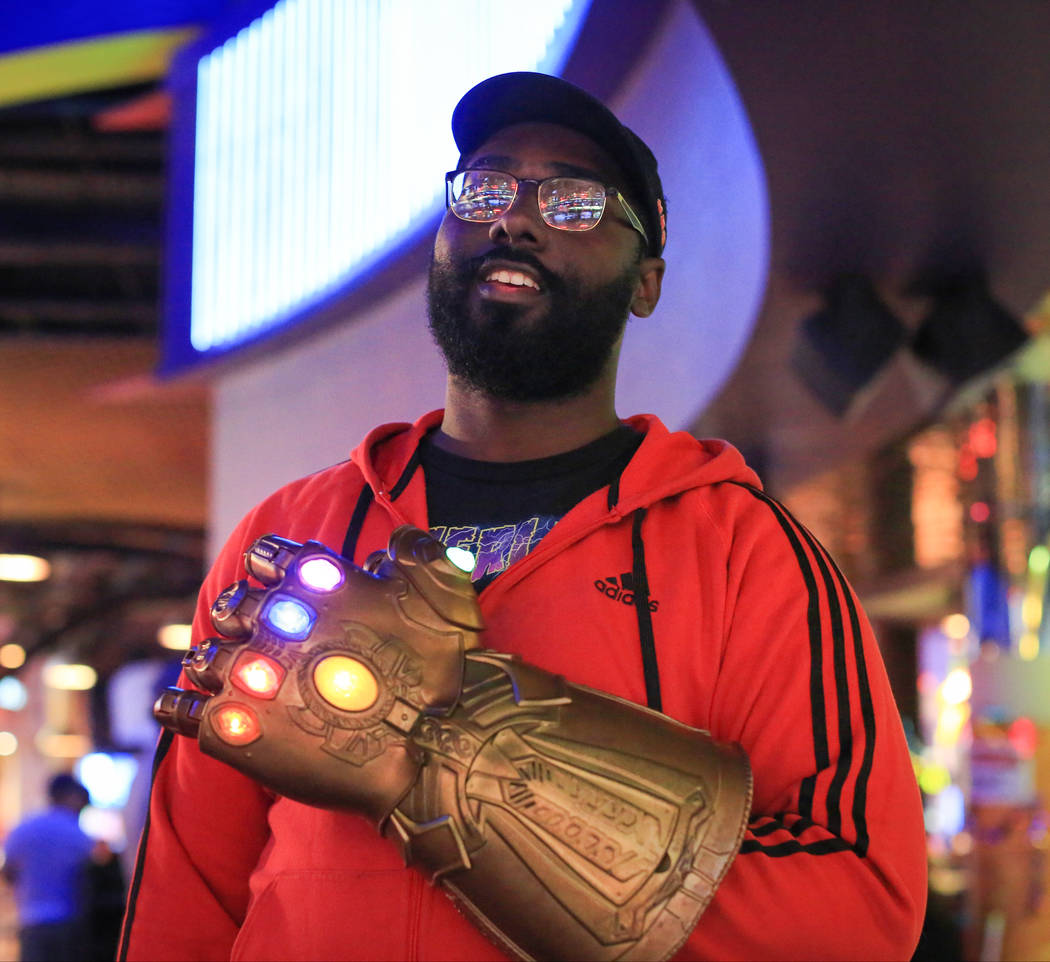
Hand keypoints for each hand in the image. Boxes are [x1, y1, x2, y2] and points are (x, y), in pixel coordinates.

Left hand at [154, 527, 483, 823]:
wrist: (429, 750)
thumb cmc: (438, 671)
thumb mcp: (444, 590)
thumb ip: (416, 553)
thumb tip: (394, 542)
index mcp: (314, 583)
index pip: (267, 557)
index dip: (269, 567)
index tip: (273, 579)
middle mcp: (271, 622)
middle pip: (230, 608)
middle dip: (238, 616)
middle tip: (251, 634)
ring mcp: (247, 675)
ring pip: (204, 657)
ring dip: (212, 661)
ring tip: (225, 674)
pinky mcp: (232, 730)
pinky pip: (181, 711)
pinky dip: (176, 706)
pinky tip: (179, 707)